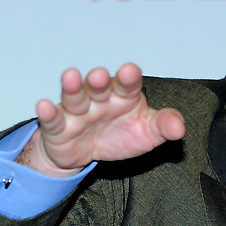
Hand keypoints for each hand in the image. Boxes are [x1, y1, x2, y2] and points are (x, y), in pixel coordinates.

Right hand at [17, 63, 184, 176]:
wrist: (89, 153)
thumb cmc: (121, 134)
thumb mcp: (148, 133)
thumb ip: (164, 126)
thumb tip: (180, 128)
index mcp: (125, 96)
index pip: (129, 84)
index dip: (129, 78)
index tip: (130, 71)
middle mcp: (101, 99)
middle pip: (100, 87)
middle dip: (99, 81)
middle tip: (99, 75)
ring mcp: (79, 111)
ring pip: (75, 97)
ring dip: (73, 88)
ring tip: (70, 77)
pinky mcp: (59, 127)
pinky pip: (53, 119)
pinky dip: (48, 113)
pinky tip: (44, 105)